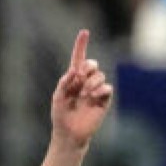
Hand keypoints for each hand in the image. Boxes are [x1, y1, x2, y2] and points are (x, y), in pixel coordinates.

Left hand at [52, 30, 112, 148]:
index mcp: (73, 79)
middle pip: (92, 64)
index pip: (78, 59)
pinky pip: (107, 88)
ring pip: (100, 76)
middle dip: (87, 67)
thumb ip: (64, 83)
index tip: (84, 32)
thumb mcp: (58, 97)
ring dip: (91, 83)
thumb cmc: (61, 115)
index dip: (81, 45)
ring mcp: (96, 90)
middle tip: (79, 78)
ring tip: (84, 95)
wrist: (69, 133)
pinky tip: (93, 97)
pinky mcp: (104, 99)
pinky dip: (100, 90)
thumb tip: (73, 71)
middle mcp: (86, 82)